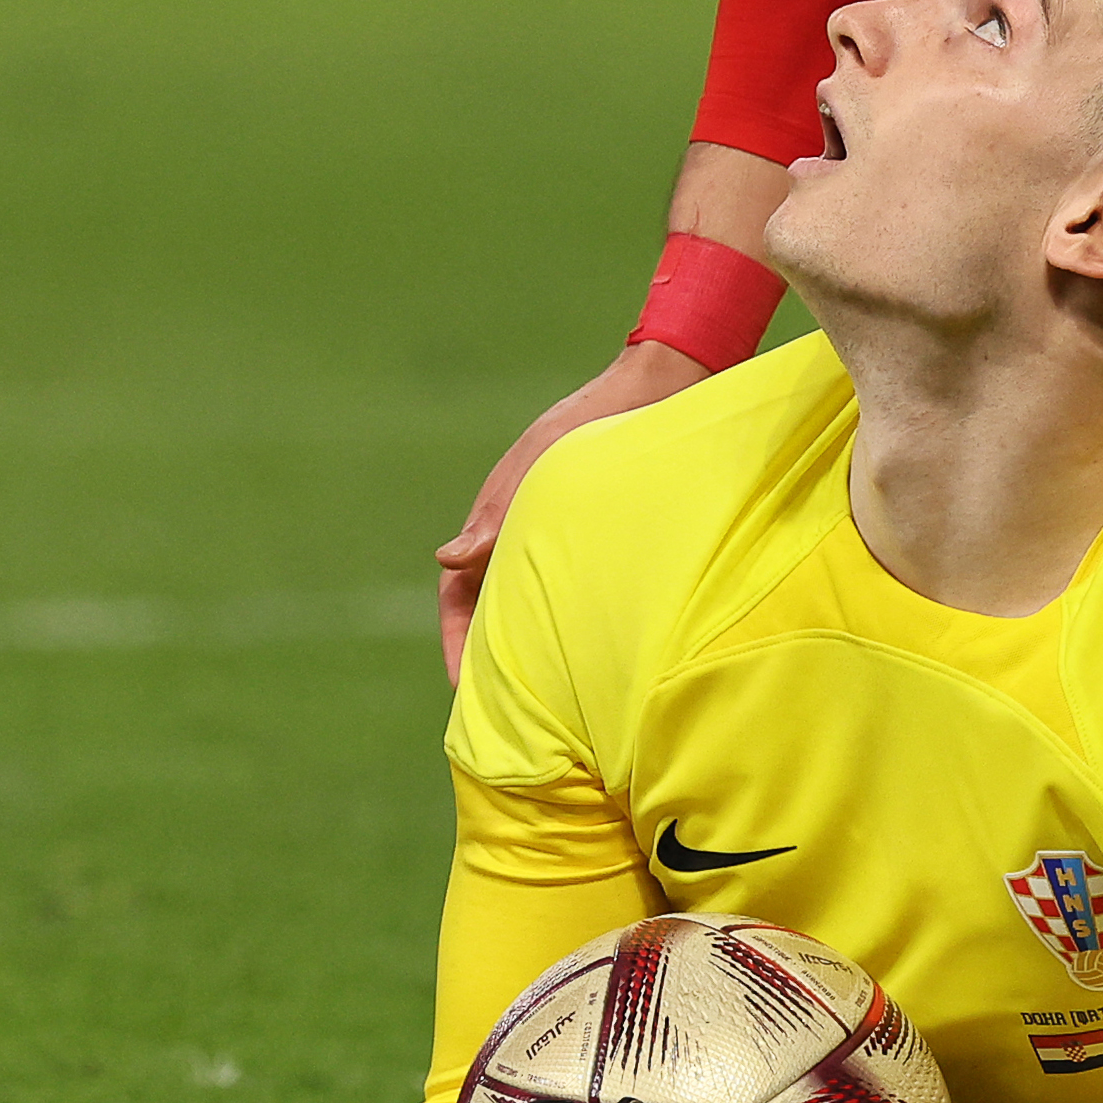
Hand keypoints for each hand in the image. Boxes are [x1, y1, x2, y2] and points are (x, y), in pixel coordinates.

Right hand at [437, 343, 702, 679]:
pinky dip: (570, 623)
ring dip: (532, 643)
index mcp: (495, 522)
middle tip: (504, 710)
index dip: (457, 643)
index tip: (462, 688)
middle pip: (493, 609)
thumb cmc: (596, 424)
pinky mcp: (597, 541)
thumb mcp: (543, 467)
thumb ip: (498, 516)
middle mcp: (521, 536)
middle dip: (491, 658)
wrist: (655, 392)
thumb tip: (448, 562)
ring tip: (548, 696)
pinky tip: (593, 654)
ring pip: (532, 602)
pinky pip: (572, 592)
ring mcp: (558, 539)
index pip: (459, 597)